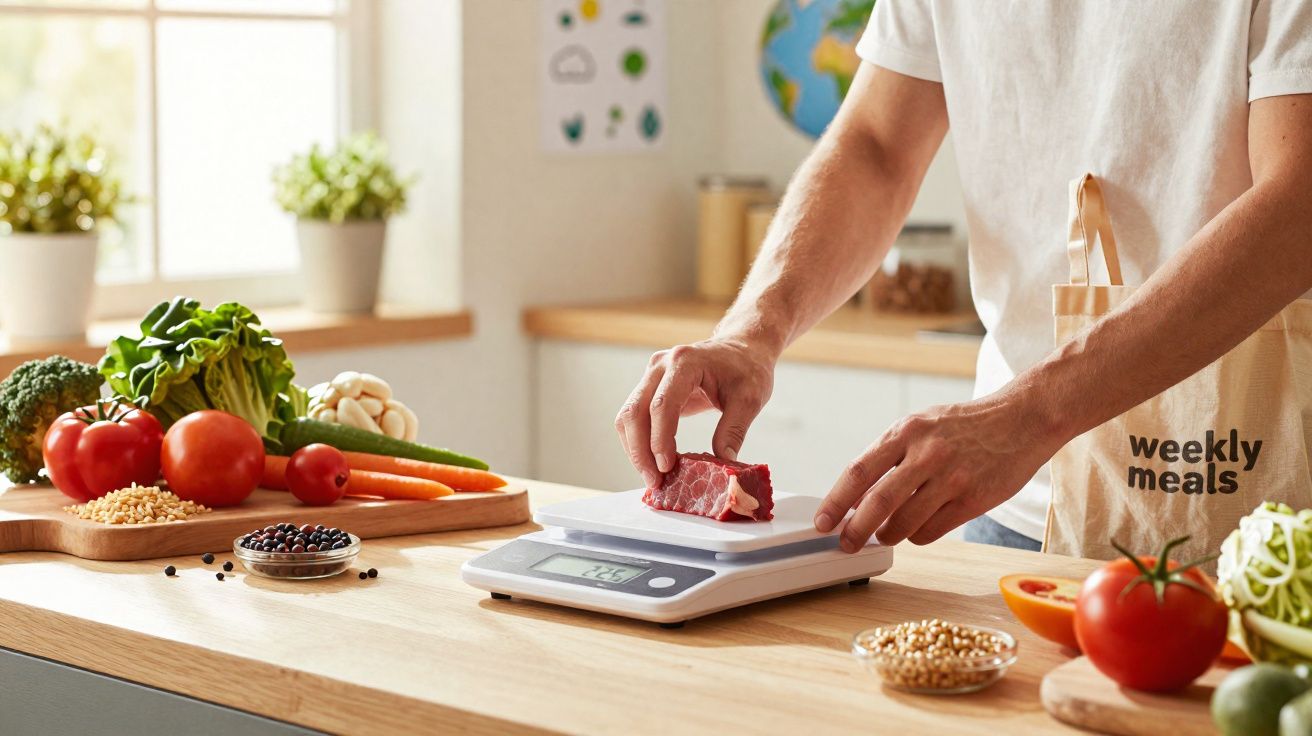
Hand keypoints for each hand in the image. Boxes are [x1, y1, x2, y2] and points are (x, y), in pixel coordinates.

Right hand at [615, 337, 776, 487]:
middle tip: (654, 481)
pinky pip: (635, 417)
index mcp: (685, 362)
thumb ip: (734, 430)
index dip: (660, 439)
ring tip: (653, 477)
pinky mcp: (650, 386)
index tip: (667, 467)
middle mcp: (660, 366)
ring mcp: (651, 375)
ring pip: (628, 416)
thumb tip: (723, 464)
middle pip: (635, 411)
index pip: (662, 404)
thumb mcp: (750, 399)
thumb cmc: (747, 368)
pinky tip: (653, 462)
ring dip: (635, 449)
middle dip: (640, 451)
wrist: (741, 348)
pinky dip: (640, 442)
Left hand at [813, 393, 1067, 551]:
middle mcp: (927, 454)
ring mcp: (952, 478)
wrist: (1021, 420)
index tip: (822, 522)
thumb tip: (854, 496)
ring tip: (885, 533)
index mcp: (906, 431)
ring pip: (903, 525)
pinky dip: (917, 536)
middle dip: (855, 530)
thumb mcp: (920, 425)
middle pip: (877, 503)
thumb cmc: (963, 425)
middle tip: (845, 544)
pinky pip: (931, 532)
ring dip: (887, 536)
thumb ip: (889, 455)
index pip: (859, 471)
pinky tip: (919, 527)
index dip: (836, 501)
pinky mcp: (973, 500)